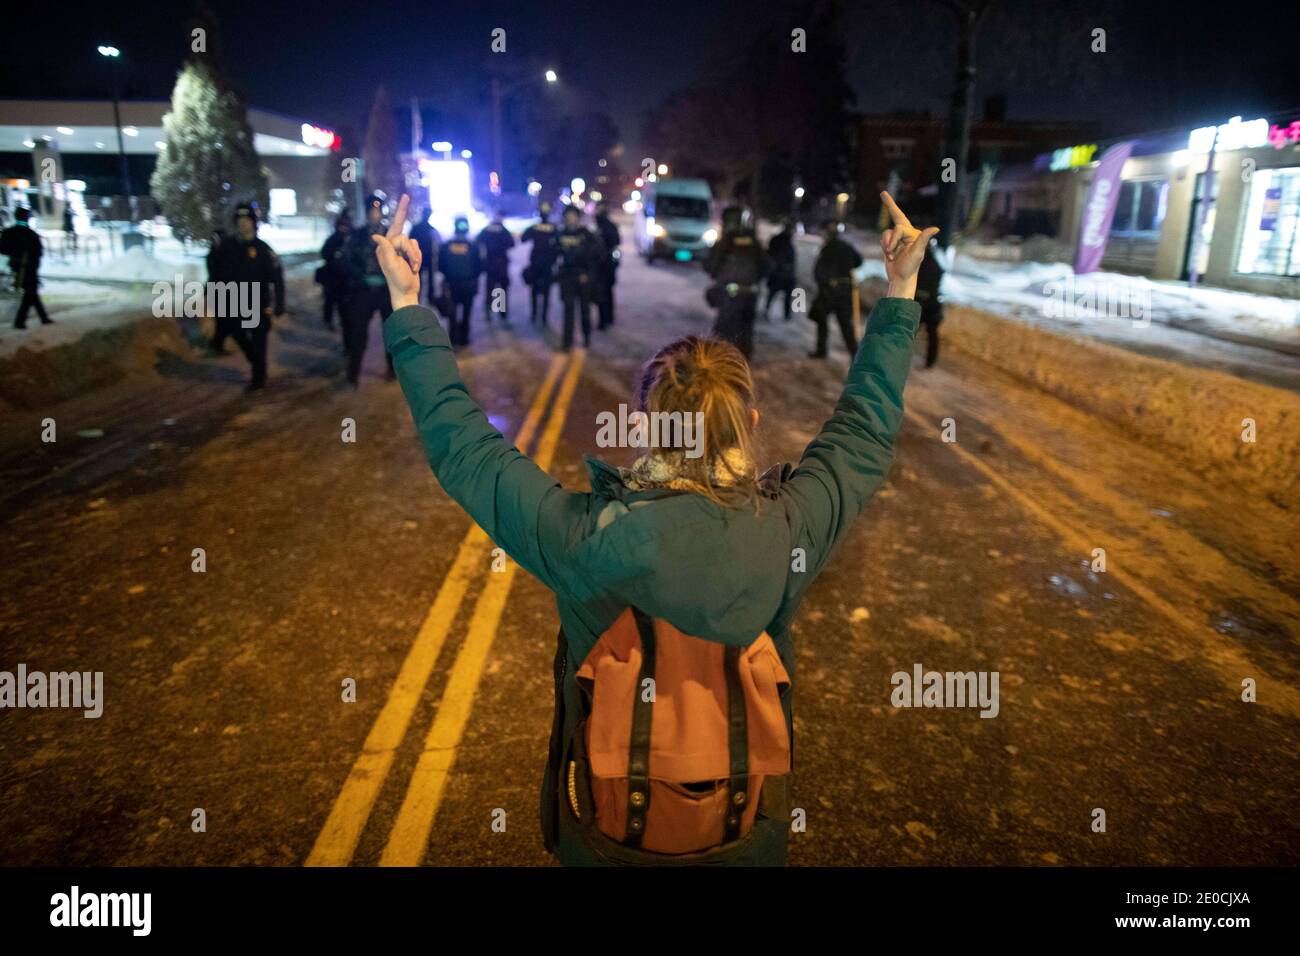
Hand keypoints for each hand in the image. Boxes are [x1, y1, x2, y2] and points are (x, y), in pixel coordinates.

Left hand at [372, 194, 420, 310]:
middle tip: (412, 257)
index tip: (406, 196)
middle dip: (410, 253)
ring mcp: (399, 250)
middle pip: (405, 237)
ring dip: (415, 257)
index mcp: (384, 247)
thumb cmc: (398, 281)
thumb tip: (375, 236)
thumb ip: (385, 249)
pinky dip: (418, 258)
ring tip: (412, 269)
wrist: (407, 292)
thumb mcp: (391, 265)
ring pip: (413, 243)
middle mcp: (390, 246)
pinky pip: (416, 248)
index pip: (395, 228)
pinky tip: (414, 269)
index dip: (401, 211)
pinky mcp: (408, 254)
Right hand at [879, 191, 938, 299]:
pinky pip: (883, 238)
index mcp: (914, 234)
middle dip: (889, 205)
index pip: (899, 227)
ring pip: (886, 233)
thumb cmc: (910, 267)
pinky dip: (883, 246)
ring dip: (886, 245)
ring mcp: (898, 238)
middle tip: (882, 193)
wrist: (900, 278)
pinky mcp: (891, 244)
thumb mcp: (917, 253)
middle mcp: (907, 234)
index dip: (893, 226)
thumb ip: (924, 238)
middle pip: (895, 216)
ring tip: (891, 255)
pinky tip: (889, 255)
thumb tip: (936, 229)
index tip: (890, 203)